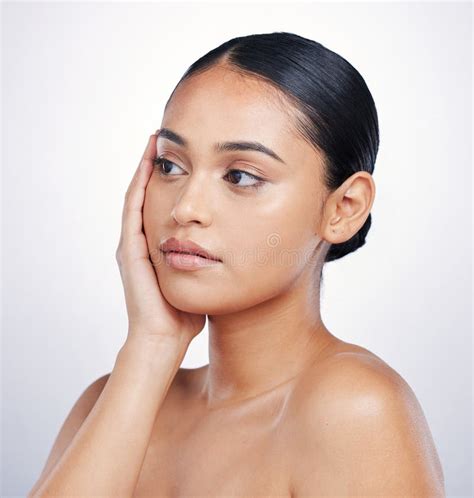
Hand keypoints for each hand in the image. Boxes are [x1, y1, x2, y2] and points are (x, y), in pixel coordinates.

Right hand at [115, 130, 205, 347]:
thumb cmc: (186, 315)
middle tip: (170, 137)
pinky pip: (134, 208)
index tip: (189, 155)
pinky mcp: (131, 249)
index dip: (175, 178)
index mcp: (159, 246)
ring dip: (146, 168)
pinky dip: (140, 184)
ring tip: (157, 140)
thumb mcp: (203, 278)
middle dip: (160, 166)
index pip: (165, 203)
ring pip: (138, 195)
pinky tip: (150, 162)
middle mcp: (143, 240)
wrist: (164, 340)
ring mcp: (133, 244)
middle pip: (149, 193)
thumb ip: (212, 259)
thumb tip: (238, 243)